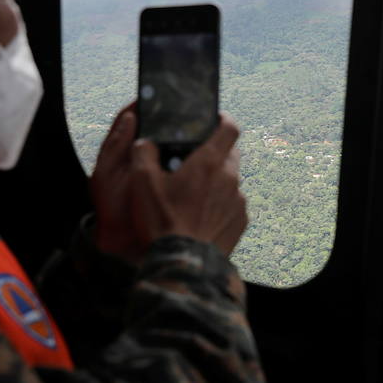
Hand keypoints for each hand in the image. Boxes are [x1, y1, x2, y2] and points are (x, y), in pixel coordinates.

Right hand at [90, 104, 248, 262]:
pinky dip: (221, 204)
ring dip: (217, 180)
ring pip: (231, 180)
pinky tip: (202, 215)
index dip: (223, 119)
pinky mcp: (241, 221)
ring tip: (195, 193)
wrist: (184, 263)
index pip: (230, 127)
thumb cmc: (162, 221)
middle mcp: (230, 178)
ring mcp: (238, 201)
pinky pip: (233, 205)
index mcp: (209, 162)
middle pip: (231, 153)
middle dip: (217, 151)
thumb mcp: (142, 182)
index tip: (215, 118)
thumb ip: (143, 153)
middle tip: (196, 158)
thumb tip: (145, 141)